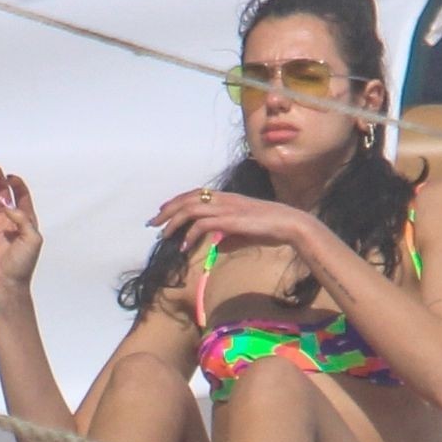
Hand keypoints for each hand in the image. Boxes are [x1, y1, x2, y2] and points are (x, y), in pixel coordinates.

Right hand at [0, 163, 42, 298]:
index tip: (10, 177)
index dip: (16, 185)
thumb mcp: (33, 239)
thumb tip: (7, 205)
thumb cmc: (22, 265)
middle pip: (2, 194)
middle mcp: (7, 221)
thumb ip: (22, 219)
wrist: (4, 284)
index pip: (20, 196)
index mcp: (24, 221)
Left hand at [149, 188, 310, 251]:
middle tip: (153, 224)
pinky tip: (185, 247)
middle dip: (167, 211)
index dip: (176, 201)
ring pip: (190, 210)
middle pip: (186, 200)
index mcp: (226, 198)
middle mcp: (223, 199)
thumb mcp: (245, 232)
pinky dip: (190, 235)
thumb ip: (230, 237)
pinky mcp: (229, 220)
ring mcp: (226, 208)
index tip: (163, 211)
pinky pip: (201, 225)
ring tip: (163, 236)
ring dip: (173, 222)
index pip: (194, 194)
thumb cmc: (271, 228)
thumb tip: (218, 246)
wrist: (289, 224)